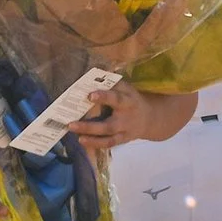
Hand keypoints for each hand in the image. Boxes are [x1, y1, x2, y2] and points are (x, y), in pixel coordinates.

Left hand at [67, 82, 193, 150]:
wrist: (150, 118)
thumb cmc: (132, 99)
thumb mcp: (126, 88)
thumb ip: (111, 83)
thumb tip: (92, 76)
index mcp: (128, 102)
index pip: (116, 99)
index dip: (104, 97)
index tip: (89, 95)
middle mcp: (126, 119)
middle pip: (108, 125)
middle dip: (90, 126)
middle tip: (71, 124)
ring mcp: (124, 132)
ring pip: (107, 137)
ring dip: (90, 138)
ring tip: (75, 134)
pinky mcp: (122, 140)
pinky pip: (108, 144)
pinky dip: (95, 144)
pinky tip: (82, 140)